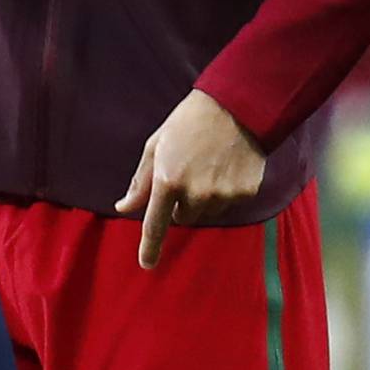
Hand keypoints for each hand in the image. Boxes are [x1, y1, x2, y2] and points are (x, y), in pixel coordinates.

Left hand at [115, 90, 266, 271]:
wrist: (238, 105)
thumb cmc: (189, 121)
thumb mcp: (156, 146)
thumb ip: (140, 181)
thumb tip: (124, 208)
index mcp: (168, 181)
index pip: (156, 225)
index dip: (150, 247)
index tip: (147, 264)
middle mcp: (196, 193)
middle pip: (183, 218)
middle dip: (181, 203)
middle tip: (188, 173)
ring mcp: (223, 194)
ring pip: (207, 211)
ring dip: (204, 198)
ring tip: (210, 165)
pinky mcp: (245, 192)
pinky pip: (230, 203)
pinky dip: (226, 191)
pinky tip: (228, 165)